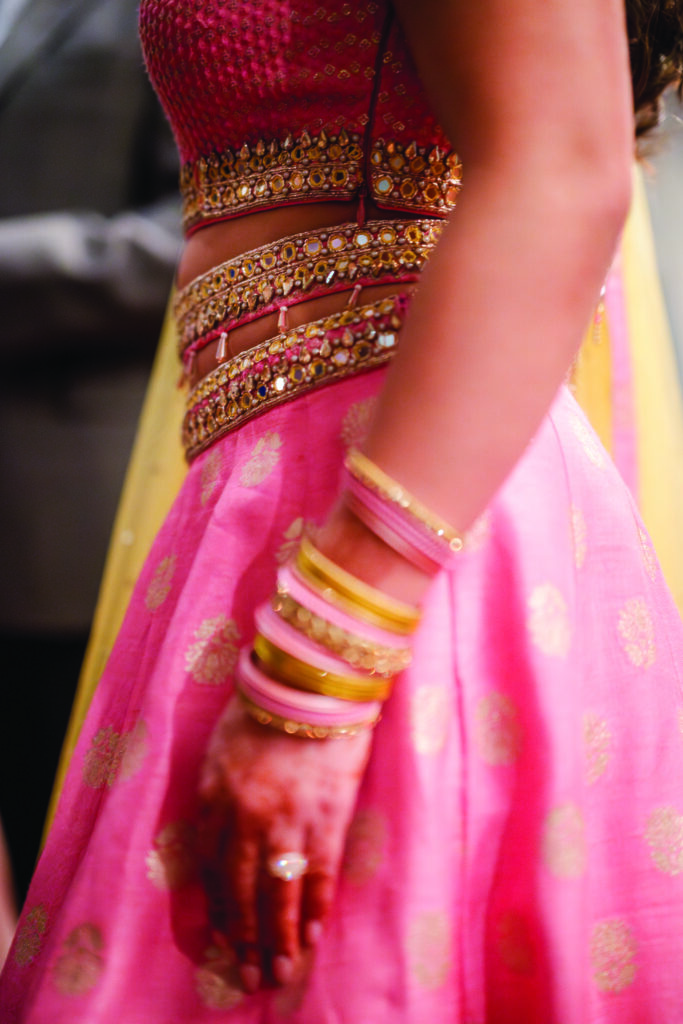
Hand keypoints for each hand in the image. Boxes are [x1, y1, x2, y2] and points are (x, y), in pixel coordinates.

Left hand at [197, 696, 372, 991]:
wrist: (310, 683)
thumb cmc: (265, 708)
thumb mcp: (222, 748)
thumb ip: (218, 794)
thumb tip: (219, 838)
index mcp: (215, 797)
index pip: (209, 867)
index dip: (218, 908)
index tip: (224, 938)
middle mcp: (244, 817)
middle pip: (240, 889)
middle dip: (244, 938)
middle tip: (249, 975)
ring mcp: (286, 819)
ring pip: (277, 892)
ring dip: (278, 937)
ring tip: (280, 971)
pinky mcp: (326, 816)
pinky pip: (317, 873)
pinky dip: (314, 907)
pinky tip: (312, 933)